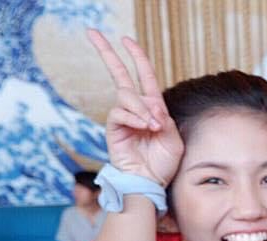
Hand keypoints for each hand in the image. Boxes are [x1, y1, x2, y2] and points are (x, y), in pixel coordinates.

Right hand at [87, 29, 182, 186]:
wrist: (150, 182)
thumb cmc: (163, 164)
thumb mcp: (173, 140)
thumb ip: (165, 121)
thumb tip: (152, 105)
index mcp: (153, 108)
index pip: (144, 76)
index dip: (136, 57)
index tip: (127, 40)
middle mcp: (136, 109)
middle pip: (120, 75)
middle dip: (108, 53)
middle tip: (92, 33)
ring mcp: (123, 118)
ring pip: (126, 97)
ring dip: (142, 108)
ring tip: (152, 126)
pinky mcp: (113, 129)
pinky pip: (119, 113)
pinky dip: (133, 117)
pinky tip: (143, 126)